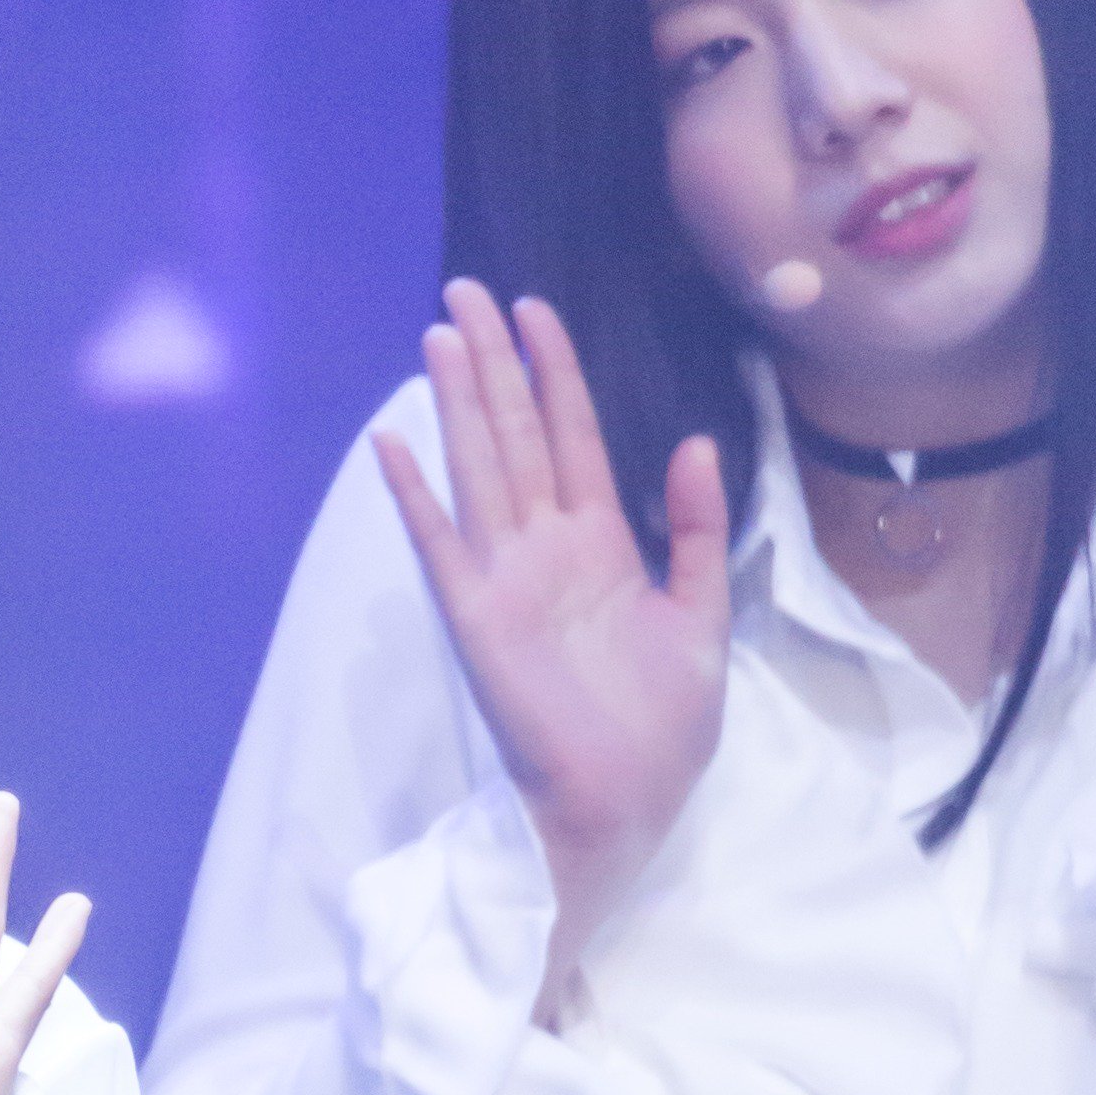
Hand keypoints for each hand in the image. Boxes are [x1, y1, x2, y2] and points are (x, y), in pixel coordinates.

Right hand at [378, 280, 731, 1016]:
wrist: (627, 801)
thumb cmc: (662, 726)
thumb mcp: (703, 616)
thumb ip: (692, 529)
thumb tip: (691, 443)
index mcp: (599, 544)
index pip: (571, 437)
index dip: (554, 373)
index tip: (535, 311)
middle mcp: (545, 548)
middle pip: (516, 435)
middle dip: (493, 363)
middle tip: (467, 294)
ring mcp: (505, 577)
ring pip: (481, 468)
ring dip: (458, 402)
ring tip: (440, 336)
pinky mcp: (476, 615)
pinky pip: (440, 542)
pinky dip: (414, 493)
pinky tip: (392, 441)